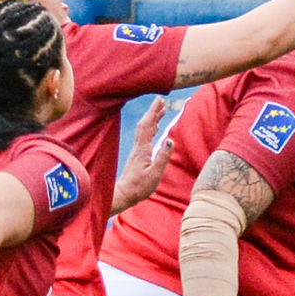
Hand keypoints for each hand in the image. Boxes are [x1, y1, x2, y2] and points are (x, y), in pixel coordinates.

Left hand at [115, 96, 180, 213]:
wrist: (124, 194)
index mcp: (143, 149)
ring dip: (152, 119)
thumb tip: (171, 139)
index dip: (153, 112)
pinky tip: (155, 128)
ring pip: (144, 130)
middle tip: (161, 101)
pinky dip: (150, 128)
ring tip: (161, 111)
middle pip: (145, 124)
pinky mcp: (137, 155)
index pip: (148, 125)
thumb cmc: (139, 187)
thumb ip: (163, 157)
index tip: (160, 100)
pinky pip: (144, 137)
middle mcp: (139, 147)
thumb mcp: (155, 174)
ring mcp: (137, 151)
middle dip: (153, 111)